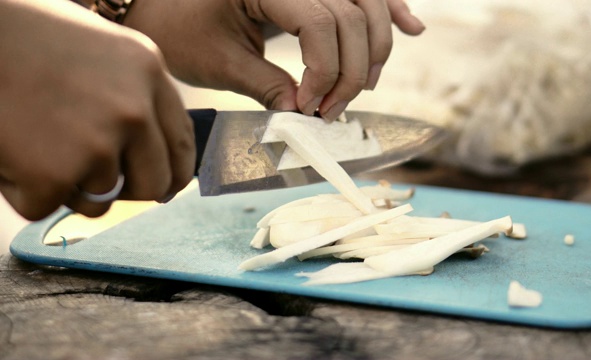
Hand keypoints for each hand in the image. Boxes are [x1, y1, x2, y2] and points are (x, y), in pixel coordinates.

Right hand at [0, 0, 194, 219]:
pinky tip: (9, 149)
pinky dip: (23, 190)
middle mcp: (133, 111)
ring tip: (34, 142)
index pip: (182, 142)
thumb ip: (133, 92)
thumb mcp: (100, 48)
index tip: (166, 186)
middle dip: (129, 191)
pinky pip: (46, 207)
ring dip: (68, 187)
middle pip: (154, 183)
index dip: (175, 172)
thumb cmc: (23, 34)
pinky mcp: (54, 174)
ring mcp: (97, 144)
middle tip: (95, 179)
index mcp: (147, 72)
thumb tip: (149, 147)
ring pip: (99, 200)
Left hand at [124, 0, 424, 119]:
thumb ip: (268, 88)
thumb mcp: (218, 63)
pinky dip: (389, 10)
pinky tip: (412, 26)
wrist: (152, 0)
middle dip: (351, 70)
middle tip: (332, 111)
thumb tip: (305, 118)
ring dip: (374, 47)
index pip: (322, 23)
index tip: (311, 109)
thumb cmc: (176, 25)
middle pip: (352, 15)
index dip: (325, 72)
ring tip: (365, 85)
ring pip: (366, 4)